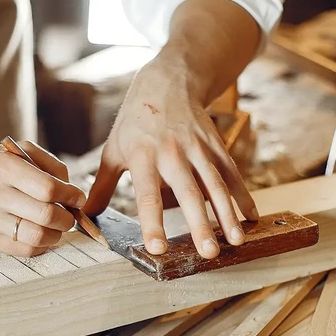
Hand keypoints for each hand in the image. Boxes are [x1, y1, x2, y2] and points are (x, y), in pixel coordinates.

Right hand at [0, 141, 86, 256]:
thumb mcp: (15, 152)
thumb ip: (48, 165)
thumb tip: (72, 191)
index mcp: (3, 167)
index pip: (49, 188)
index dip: (70, 196)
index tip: (76, 198)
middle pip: (46, 215)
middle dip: (67, 218)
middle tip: (69, 215)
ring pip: (37, 237)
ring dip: (56, 235)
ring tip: (55, 227)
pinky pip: (24, 250)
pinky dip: (41, 246)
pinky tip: (40, 236)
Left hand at [84, 55, 258, 259]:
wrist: (168, 82)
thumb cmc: (135, 122)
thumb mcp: (113, 150)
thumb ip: (102, 188)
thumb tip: (83, 217)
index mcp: (142, 156)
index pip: (146, 194)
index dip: (152, 222)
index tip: (158, 247)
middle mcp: (172, 152)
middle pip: (188, 192)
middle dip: (200, 224)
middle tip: (208, 253)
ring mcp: (197, 147)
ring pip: (215, 184)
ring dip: (227, 213)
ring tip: (236, 241)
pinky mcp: (216, 144)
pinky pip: (232, 172)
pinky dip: (243, 195)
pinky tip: (251, 218)